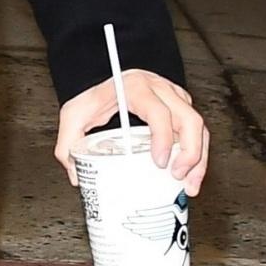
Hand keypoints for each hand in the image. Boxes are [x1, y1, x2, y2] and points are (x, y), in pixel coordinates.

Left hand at [54, 68, 207, 192]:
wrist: (105, 81)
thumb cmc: (94, 96)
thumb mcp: (74, 115)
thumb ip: (67, 144)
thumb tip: (76, 175)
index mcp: (136, 88)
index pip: (158, 111)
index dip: (163, 137)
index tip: (160, 162)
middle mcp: (160, 89)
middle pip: (189, 118)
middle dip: (189, 152)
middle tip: (178, 177)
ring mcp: (174, 97)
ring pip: (198, 126)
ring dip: (199, 158)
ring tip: (190, 184)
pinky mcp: (181, 107)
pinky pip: (197, 130)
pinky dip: (199, 154)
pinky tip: (192, 175)